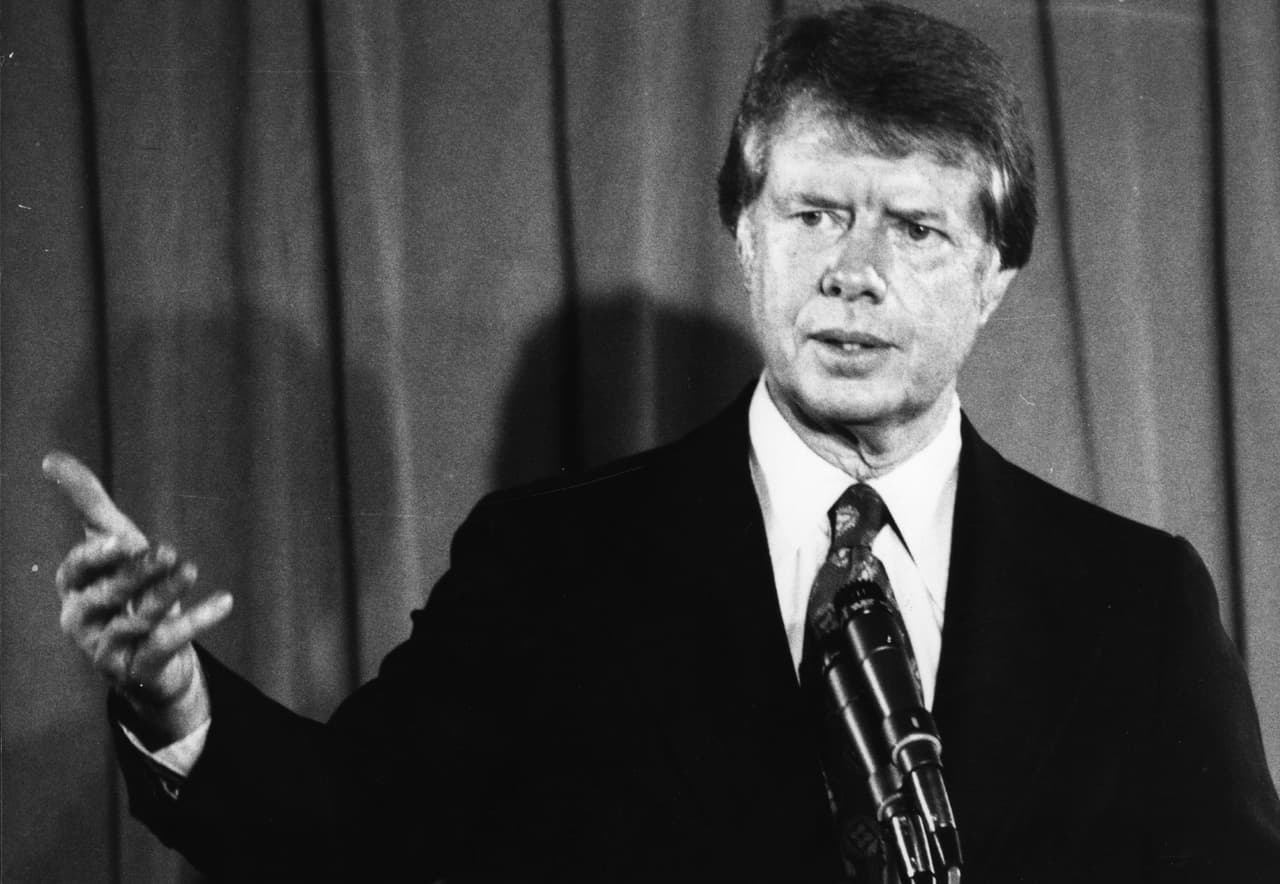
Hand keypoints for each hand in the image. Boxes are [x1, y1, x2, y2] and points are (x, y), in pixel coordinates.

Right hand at [43, 451, 232, 742]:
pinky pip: (167, 645)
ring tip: (190, 570)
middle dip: (136, 574)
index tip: (128, 539)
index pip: (75, 572)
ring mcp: (109, 650)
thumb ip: (87, 502)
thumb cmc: (127, 590)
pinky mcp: (140, 670)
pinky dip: (197, 621)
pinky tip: (225, 600)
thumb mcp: (111, 542)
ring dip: (165, 595)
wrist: (152, 660)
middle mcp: (83, 622)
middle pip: (106, 597)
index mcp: (74, 591)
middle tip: (169, 552)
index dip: (98, 557)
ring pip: (135, 622)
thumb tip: (51, 457)